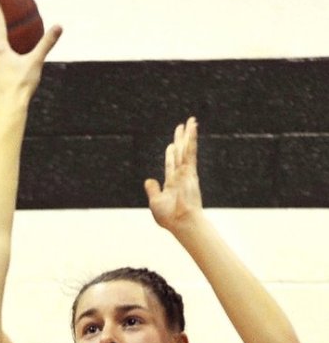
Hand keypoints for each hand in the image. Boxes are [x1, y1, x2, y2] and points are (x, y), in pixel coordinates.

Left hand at [144, 117, 203, 232]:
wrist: (181, 221)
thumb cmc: (170, 216)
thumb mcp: (156, 202)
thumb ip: (153, 190)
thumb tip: (148, 180)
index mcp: (172, 183)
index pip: (171, 164)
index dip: (171, 154)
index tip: (171, 144)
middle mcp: (181, 175)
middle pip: (180, 153)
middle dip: (181, 140)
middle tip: (182, 127)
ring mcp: (187, 172)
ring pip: (187, 149)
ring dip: (188, 134)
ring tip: (191, 121)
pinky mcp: (191, 169)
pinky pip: (190, 150)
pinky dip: (191, 138)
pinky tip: (193, 127)